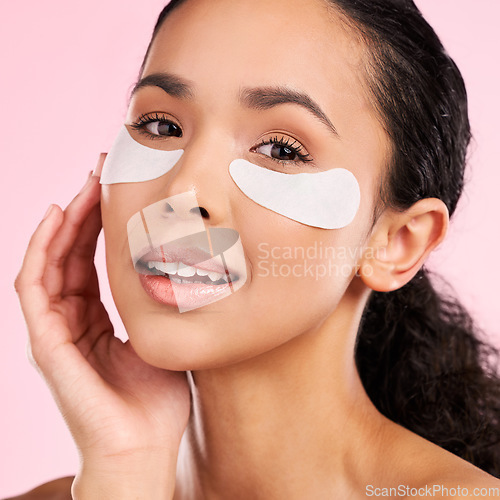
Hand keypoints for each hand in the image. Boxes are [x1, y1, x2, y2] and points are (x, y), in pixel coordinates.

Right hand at [15, 156, 190, 497]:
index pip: (91, 260)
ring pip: (50, 262)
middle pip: (70, 254)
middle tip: (99, 173)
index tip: (116, 189)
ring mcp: (57, 330)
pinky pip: (34, 287)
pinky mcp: (47, 343)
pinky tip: (55, 218)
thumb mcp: (165, 338)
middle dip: (82, 212)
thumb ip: (163, 306)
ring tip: (82, 186)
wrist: (144, 447)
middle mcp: (74, 320)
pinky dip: (40, 250)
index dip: (99, 224)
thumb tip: (190, 267)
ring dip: (64, 221)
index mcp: (99, 319)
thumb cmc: (158, 399)